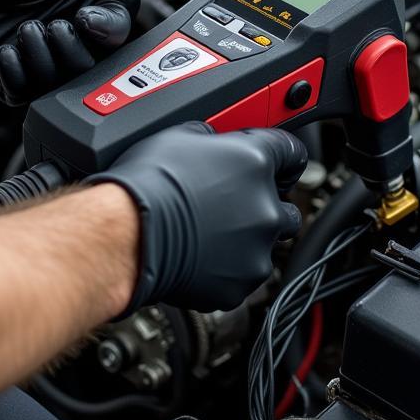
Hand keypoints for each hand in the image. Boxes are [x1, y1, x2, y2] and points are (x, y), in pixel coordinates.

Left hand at [0, 0, 160, 103]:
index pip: (120, 23)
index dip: (110, 28)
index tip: (88, 19)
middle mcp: (66, 24)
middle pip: (97, 60)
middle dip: (76, 47)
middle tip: (53, 24)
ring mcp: (38, 50)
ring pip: (64, 80)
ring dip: (45, 58)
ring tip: (22, 31)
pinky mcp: (8, 71)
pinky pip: (25, 93)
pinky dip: (17, 73)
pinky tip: (4, 49)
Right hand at [87, 122, 306, 313]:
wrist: (127, 233)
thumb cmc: (147, 184)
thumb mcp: (178, 136)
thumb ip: (211, 139)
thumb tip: (212, 144)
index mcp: (255, 162)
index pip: (292, 152)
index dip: (282, 157)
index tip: (278, 163)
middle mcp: (265, 207)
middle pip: (285, 206)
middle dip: (264, 205)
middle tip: (230, 204)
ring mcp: (255, 249)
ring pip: (265, 244)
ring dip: (245, 239)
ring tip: (207, 233)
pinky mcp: (239, 284)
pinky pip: (241, 274)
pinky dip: (226, 268)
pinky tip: (199, 255)